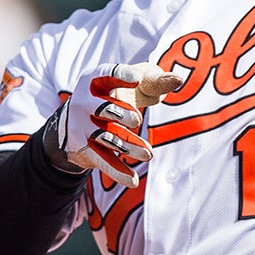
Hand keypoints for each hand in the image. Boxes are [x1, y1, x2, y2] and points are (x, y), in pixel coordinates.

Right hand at [45, 63, 179, 187]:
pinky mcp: (85, 149)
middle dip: (119, 113)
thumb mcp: (132, 84)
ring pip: (106, 137)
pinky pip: (101, 160)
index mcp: (95, 80)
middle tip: (137, 119)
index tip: (137, 77)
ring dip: (128, 146)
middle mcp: (83, 102)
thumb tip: (178, 79)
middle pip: (102, 108)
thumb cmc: (114, 95)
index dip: (121, 74)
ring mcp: (81, 126)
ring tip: (149, 154)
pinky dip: (116, 172)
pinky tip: (133, 181)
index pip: (107, 73)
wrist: (75, 122)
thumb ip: (156, 81)